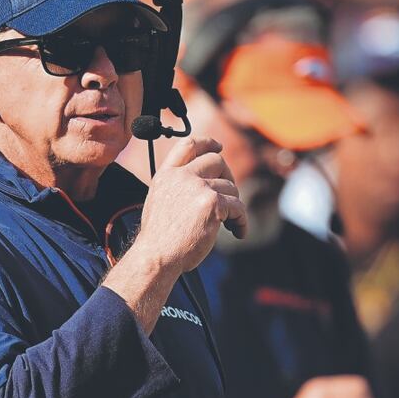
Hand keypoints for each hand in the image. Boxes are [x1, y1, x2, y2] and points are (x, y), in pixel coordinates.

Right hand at [136, 136, 245, 273]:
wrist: (156, 255)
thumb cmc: (159, 237)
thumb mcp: (159, 201)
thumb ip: (178, 186)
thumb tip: (205, 182)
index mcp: (166, 175)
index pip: (187, 145)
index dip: (206, 142)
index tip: (218, 146)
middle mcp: (181, 176)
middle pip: (216, 161)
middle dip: (228, 176)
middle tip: (229, 196)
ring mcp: (198, 187)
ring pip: (230, 187)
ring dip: (234, 205)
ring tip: (230, 223)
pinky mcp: (213, 203)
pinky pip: (238, 207)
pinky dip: (242, 220)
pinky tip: (238, 231)